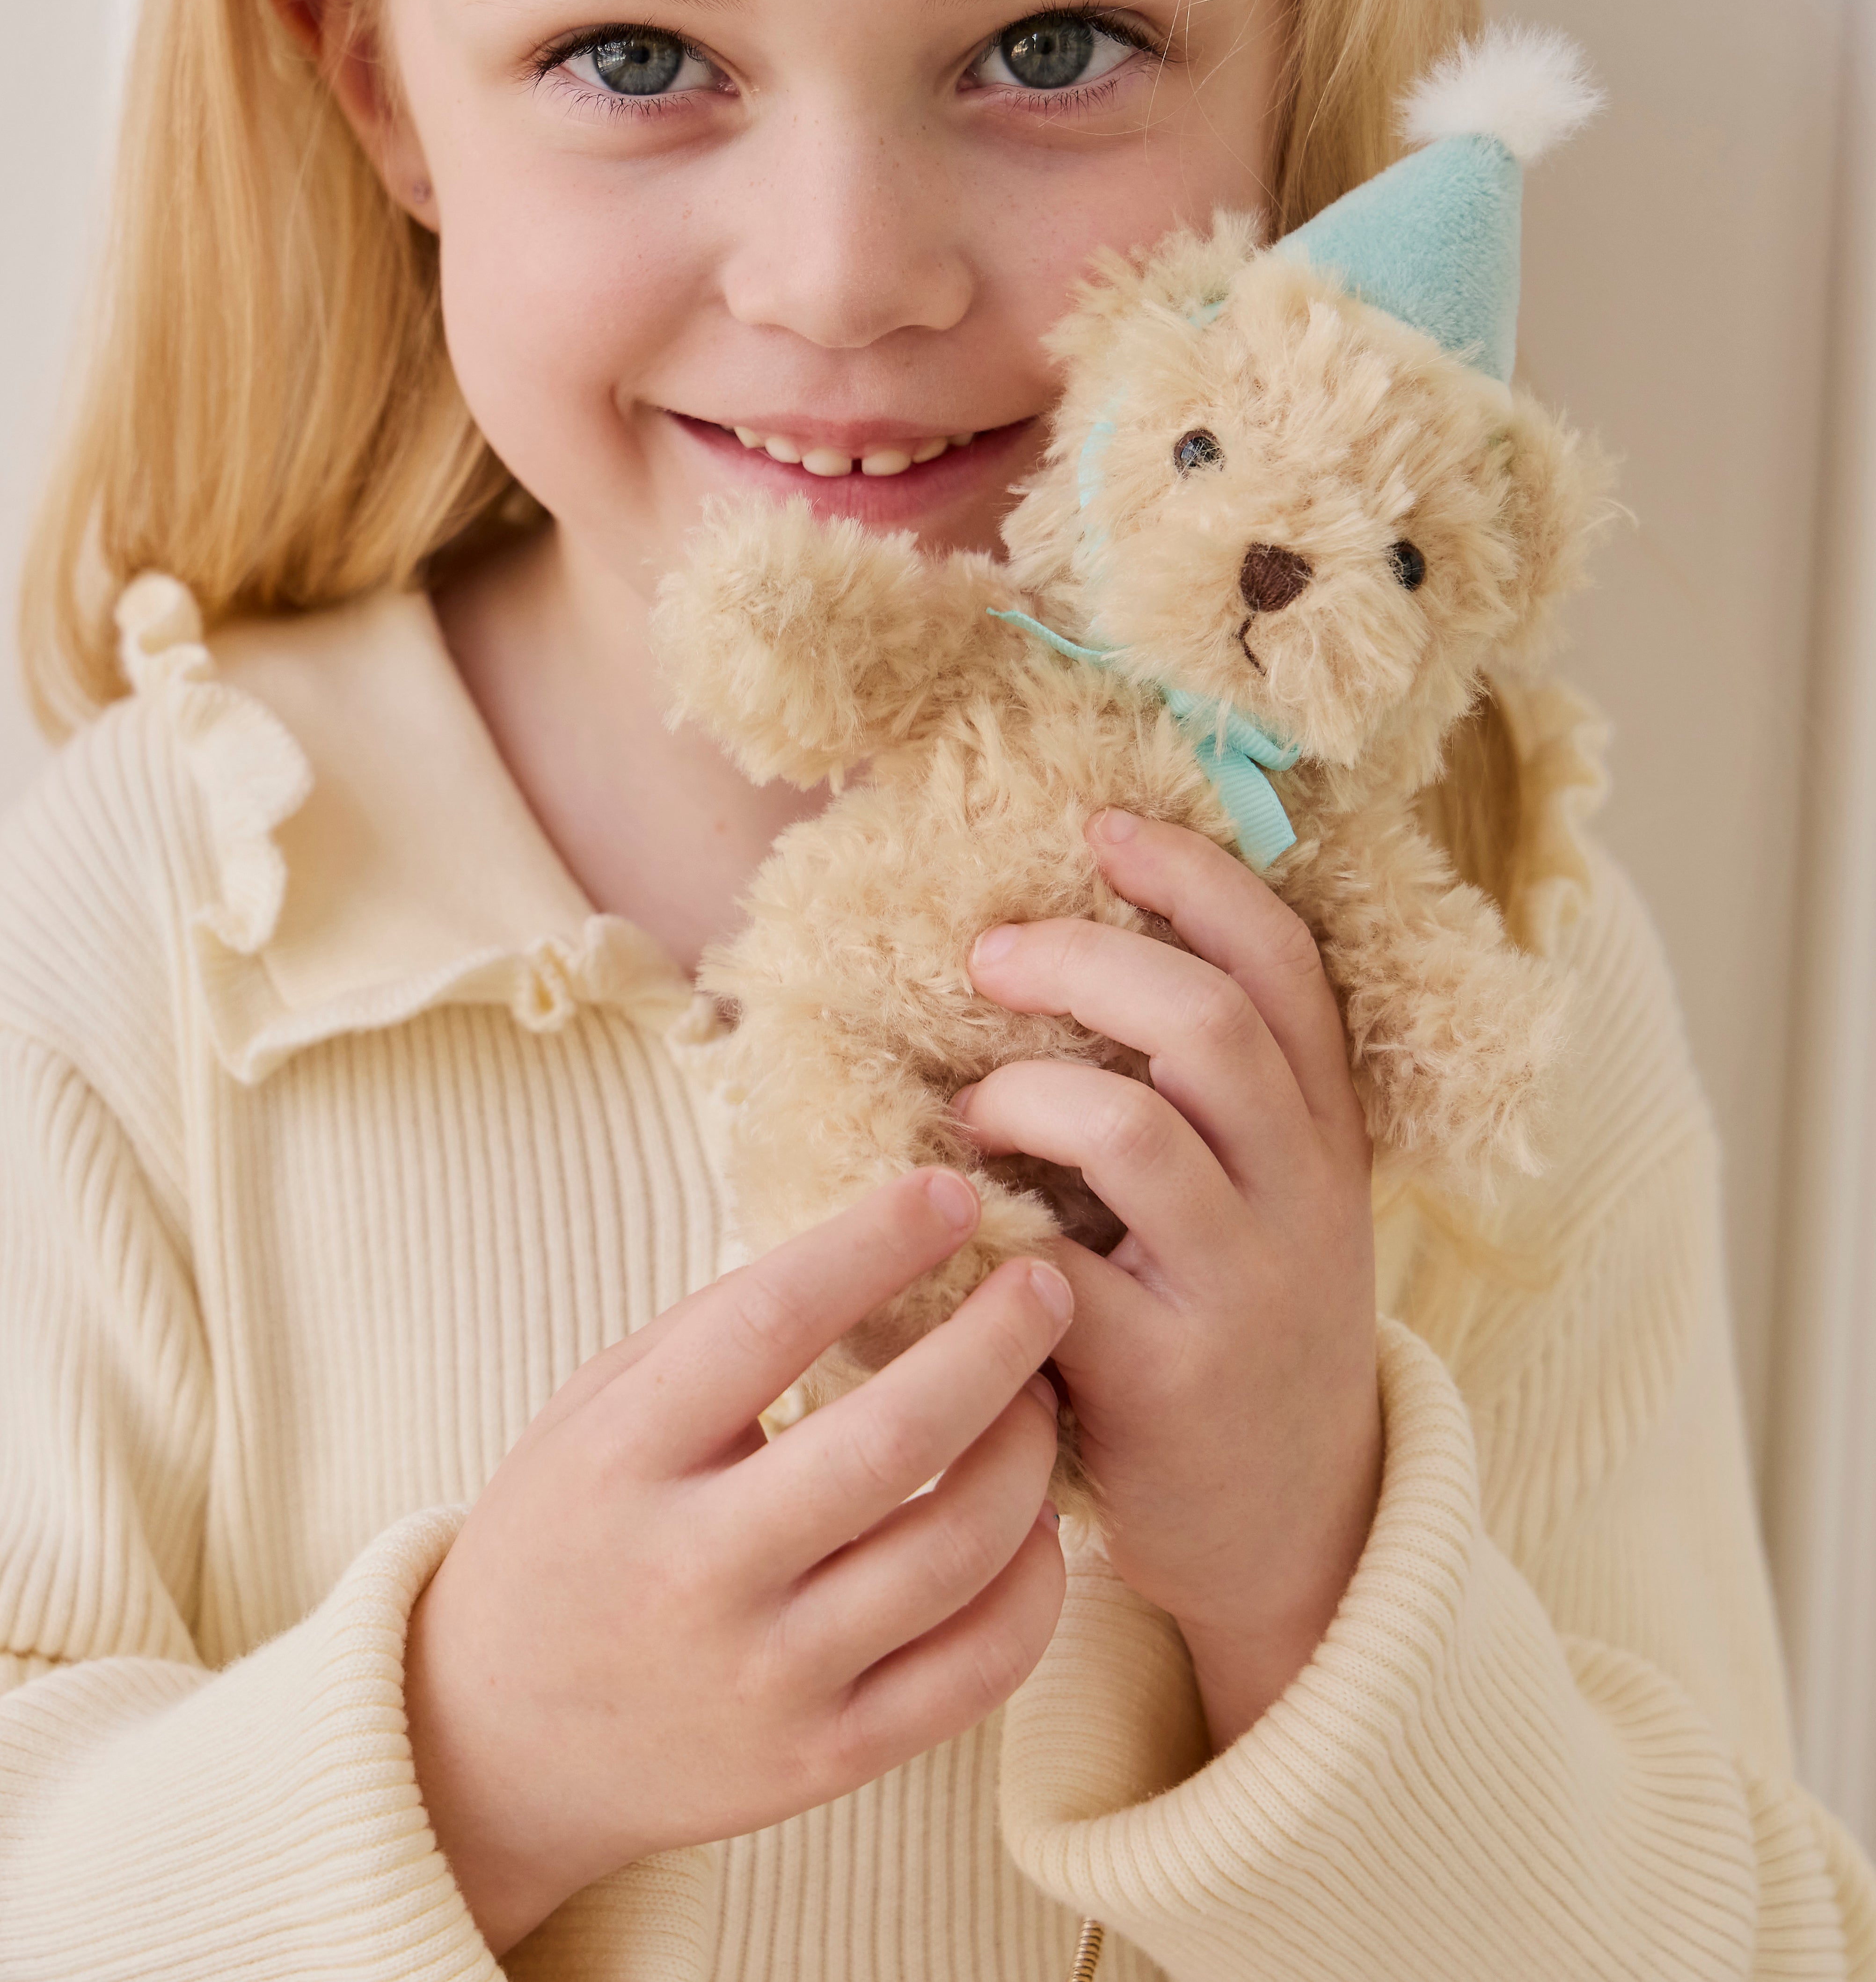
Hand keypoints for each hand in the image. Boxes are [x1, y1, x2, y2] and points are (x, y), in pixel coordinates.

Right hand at [404, 1172, 1070, 1953]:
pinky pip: (977, 1669)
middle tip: (1045, 1283)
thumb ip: (717, 1332)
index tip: (950, 1190)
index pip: (769, 1324)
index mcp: (625, 1461)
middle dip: (995, 1343)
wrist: (498, 1749)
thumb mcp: (594, 1408)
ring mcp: (767, 1678)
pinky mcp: (825, 1760)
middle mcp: (696, 1572)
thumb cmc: (567, 1535)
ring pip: (956, 1552)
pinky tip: (1036, 1526)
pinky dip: (1035, 1584)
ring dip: (1027, 1457)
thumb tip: (871, 1245)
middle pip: (894, 1440)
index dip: (873, 1245)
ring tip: (1042, 1399)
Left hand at [958, 810, 1381, 1749]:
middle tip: (993, 951)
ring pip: (1139, 1131)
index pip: (1284, 966)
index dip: (1197, 880)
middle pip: (1211, 1023)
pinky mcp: (1171, 1381)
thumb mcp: (1272, 1199)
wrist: (1297, 1528)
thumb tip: (1081, 947)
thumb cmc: (1243, 1326)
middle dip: (1090, 960)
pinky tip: (954, 1220)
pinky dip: (992, 1227)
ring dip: (1032, 1090)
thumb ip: (1213, 1099)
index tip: (1105, 825)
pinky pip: (1063, 1274)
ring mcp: (1244, 1289)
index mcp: (1324, 1135)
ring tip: (975, 1104)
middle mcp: (1302, 1198)